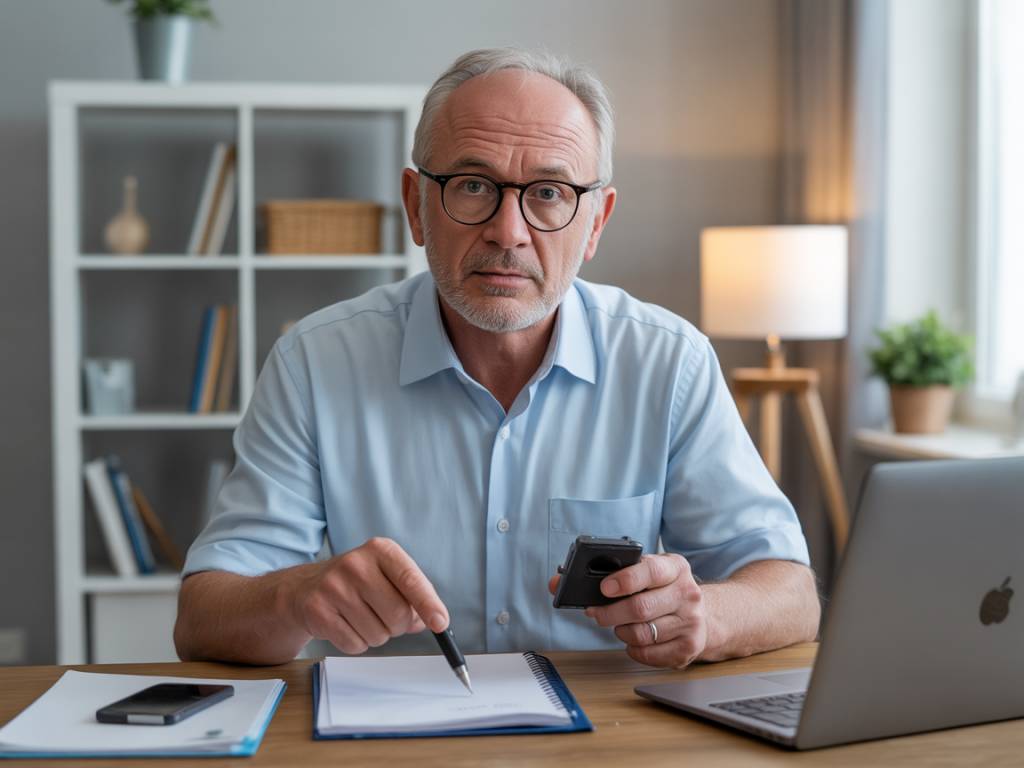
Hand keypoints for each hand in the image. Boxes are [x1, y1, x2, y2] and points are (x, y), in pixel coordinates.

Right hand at [286, 537, 447, 654]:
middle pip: (398, 614)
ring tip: (362, 618)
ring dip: (377, 635)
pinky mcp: (318, 611)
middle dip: (399, 626)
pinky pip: (355, 645)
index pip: (410, 579)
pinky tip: (346, 626)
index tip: (440, 623)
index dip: (428, 604)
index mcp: (380, 550)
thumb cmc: (358, 584)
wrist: (306, 588)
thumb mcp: (387, 576)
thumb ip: (413, 597)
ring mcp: (334, 587)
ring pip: (378, 634)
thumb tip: (433, 621)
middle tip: (387, 618)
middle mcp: (356, 564)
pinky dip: (357, 643)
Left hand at [549, 553, 705, 667]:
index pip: (650, 571)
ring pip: (641, 633)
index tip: (604, 589)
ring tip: (620, 625)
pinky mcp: (689, 647)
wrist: (704, 614)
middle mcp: (688, 593)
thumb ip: (606, 573)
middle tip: (597, 614)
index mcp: (675, 567)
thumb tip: (556, 583)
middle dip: (610, 613)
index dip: (624, 580)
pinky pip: (648, 654)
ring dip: (621, 631)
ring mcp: (691, 621)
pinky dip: (633, 649)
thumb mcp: (643, 571)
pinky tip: (634, 640)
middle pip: (640, 608)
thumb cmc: (663, 590)